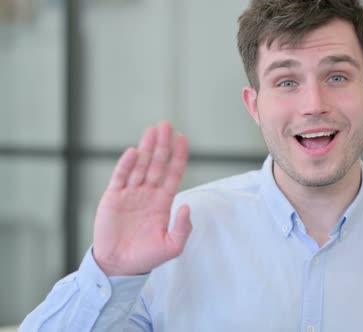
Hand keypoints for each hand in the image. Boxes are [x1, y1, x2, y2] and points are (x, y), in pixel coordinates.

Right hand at [93, 122, 191, 275]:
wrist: (119, 266)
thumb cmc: (146, 257)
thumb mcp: (172, 246)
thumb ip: (183, 228)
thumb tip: (186, 206)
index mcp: (163, 202)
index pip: (173, 174)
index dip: (178, 157)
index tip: (183, 139)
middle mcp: (147, 194)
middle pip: (157, 164)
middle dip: (162, 145)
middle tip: (167, 125)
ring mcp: (130, 194)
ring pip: (140, 166)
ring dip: (146, 148)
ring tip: (152, 130)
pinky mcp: (113, 198)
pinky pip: (120, 177)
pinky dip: (127, 164)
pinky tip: (134, 152)